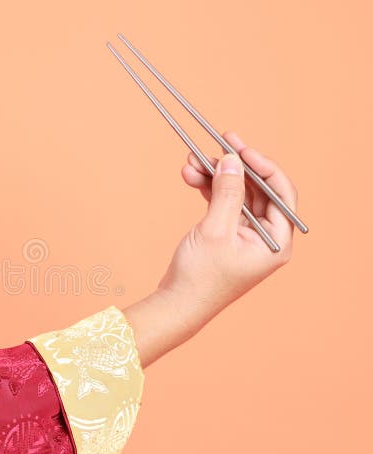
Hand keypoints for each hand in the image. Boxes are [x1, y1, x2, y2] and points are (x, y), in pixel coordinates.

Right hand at [159, 130, 298, 325]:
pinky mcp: (225, 236)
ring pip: (235, 194)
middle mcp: (265, 237)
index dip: (262, 167)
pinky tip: (192, 176)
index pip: (280, 193)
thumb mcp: (215, 230)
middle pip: (256, 190)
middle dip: (233, 168)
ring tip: (192, 161)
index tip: (241, 150)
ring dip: (215, 176)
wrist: (177, 304)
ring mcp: (245, 236)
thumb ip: (226, 193)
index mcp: (276, 241)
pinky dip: (208, 190)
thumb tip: (232, 160)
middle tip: (219, 143)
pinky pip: (221, 204)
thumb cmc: (200, 278)